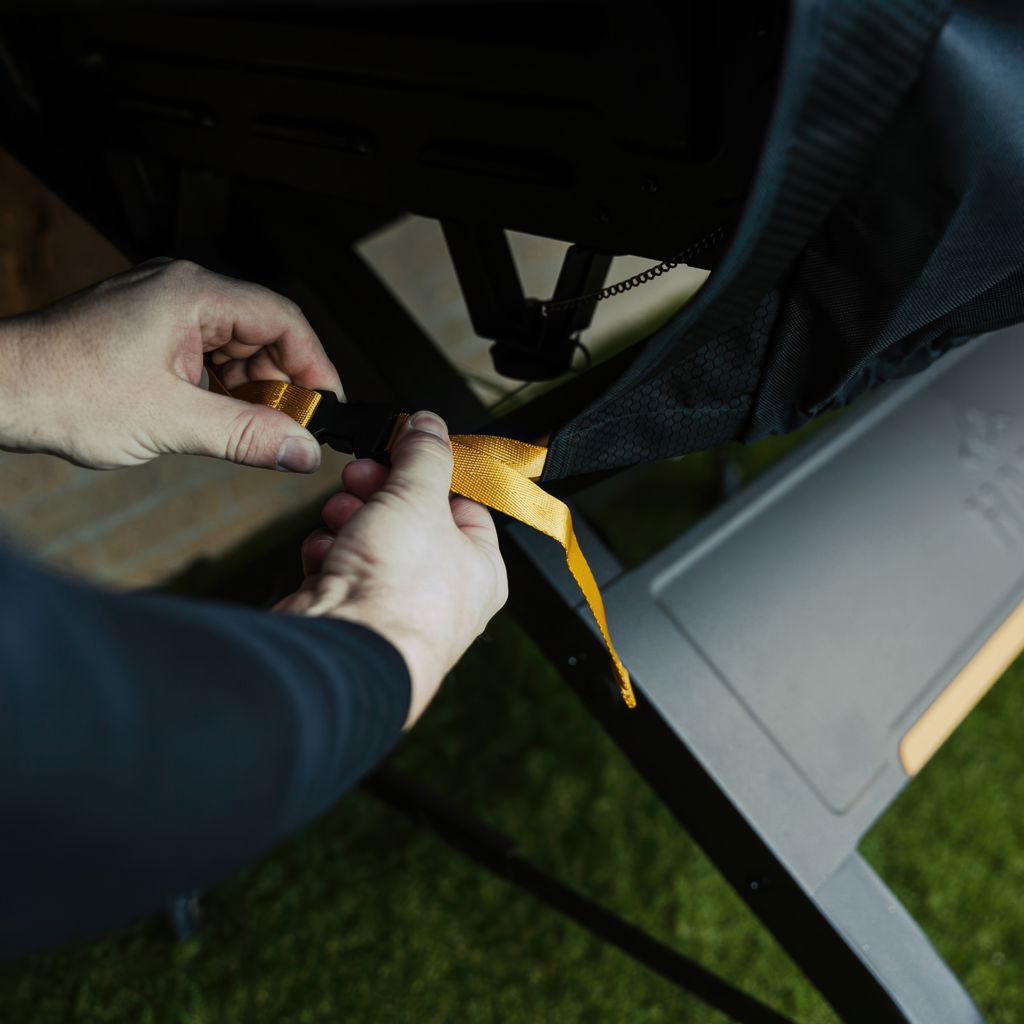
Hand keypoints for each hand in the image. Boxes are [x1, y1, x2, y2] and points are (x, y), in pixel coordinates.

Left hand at [0, 259, 340, 470]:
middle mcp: (181, 290)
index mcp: (192, 294)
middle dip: (281, 383)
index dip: (315, 365)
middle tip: (287, 429)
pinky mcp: (149, 330)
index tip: (326, 406)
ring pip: (235, 347)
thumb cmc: (64, 389)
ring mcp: (163, 308)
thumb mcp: (171, 420)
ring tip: (248, 429)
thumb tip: (300, 451)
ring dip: (250, 389)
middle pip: (263, 332)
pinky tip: (217, 418)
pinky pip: (206, 355)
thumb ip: (247, 435)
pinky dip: (221, 388)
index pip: (283, 319)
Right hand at [275, 412, 508, 726]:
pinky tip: (324, 554)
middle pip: (411, 519)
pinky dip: (328, 555)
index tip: (407, 448)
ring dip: (350, 521)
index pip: (464, 503)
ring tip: (341, 518)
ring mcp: (394, 608)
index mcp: (480, 569)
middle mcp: (443, 594)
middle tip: (364, 478)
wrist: (340, 654)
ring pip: (371, 542)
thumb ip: (425, 455)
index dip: (432, 471)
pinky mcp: (352, 617)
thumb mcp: (418, 498)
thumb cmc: (397, 595)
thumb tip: (430, 426)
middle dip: (380, 493)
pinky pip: (340, 570)